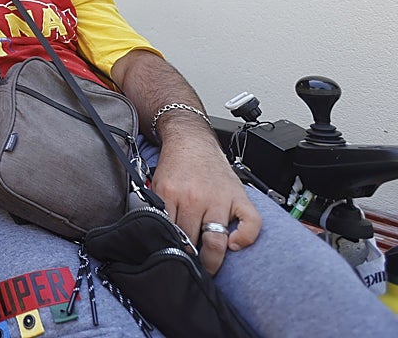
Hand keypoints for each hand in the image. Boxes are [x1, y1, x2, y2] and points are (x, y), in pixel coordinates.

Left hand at [151, 138, 260, 274]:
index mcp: (171, 194)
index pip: (169, 233)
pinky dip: (246, 237)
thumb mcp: (159, 185)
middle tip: (190, 270)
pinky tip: (235, 244)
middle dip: (191, 260)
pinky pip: (251, 223)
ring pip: (216, 239)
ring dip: (212, 259)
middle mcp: (195, 198)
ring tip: (209, 269)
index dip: (170, 251)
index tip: (172, 262)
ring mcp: (219, 198)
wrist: (191, 140)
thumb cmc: (176, 166)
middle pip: (192, 240)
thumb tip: (158, 236)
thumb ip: (159, 209)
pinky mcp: (238, 196)